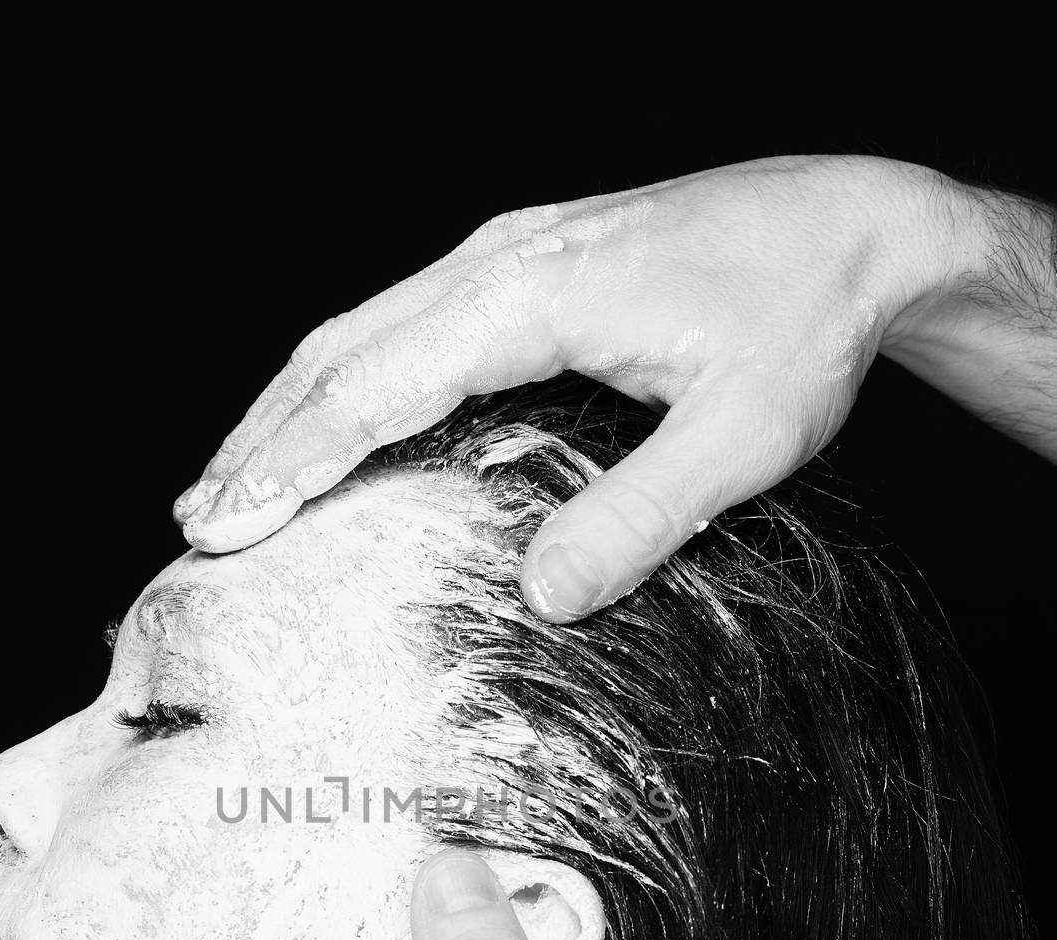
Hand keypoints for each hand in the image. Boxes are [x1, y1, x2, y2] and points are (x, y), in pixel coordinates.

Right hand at [174, 155, 949, 617]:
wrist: (856, 225)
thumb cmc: (805, 320)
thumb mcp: (744, 436)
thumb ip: (641, 516)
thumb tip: (541, 596)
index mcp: (535, 290)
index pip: (379, 382)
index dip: (296, 459)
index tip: (232, 526)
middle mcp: (501, 258)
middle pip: (341, 350)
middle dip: (262, 439)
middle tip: (200, 524)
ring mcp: (508, 253)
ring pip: (361, 330)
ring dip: (289, 408)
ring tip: (233, 485)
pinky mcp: (524, 266)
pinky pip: (403, 324)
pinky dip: (344, 383)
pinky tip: (329, 427)